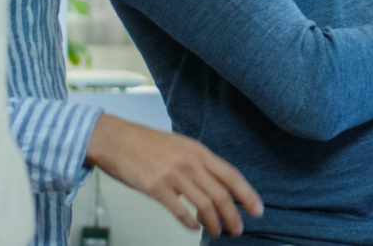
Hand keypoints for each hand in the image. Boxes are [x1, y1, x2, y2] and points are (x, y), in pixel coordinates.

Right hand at [85, 114, 262, 236]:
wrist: (115, 139)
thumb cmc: (145, 143)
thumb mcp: (180, 145)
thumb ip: (199, 162)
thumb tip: (217, 184)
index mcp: (199, 151)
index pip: (232, 175)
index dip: (247, 194)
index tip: (258, 210)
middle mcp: (190, 163)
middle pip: (221, 194)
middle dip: (233, 216)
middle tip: (238, 230)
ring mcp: (173, 175)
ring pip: (204, 205)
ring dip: (213, 222)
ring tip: (217, 232)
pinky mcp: (155, 188)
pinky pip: (179, 211)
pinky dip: (189, 223)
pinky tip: (193, 228)